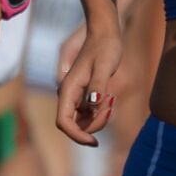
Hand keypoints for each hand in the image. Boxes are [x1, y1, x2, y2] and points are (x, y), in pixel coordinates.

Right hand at [56, 22, 120, 145]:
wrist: (106, 33)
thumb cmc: (106, 47)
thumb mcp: (105, 67)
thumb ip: (98, 86)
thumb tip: (92, 105)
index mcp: (68, 89)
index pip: (63, 122)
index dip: (77, 136)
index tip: (95, 142)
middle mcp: (68, 94)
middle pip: (75, 125)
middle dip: (94, 124)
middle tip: (112, 105)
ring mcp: (76, 95)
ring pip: (84, 120)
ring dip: (99, 117)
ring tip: (112, 97)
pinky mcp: (84, 93)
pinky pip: (90, 112)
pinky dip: (101, 110)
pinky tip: (111, 96)